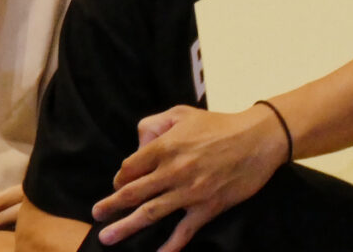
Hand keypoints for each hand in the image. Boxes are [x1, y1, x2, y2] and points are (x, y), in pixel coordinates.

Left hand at [91, 104, 287, 251]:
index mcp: (163, 147)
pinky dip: (170, 245)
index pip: (129, 168)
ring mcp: (190, 192)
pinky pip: (184, 230)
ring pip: (151, 213)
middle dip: (110, 206)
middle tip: (96, 216)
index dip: (119, 178)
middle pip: (133, 193)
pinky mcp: (208, 207)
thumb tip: (138, 145)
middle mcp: (172, 171)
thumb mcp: (179, 113)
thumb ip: (153, 124)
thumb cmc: (217, 124)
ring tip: (108, 237)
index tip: (117, 186)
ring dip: (127, 226)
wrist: (256, 140)